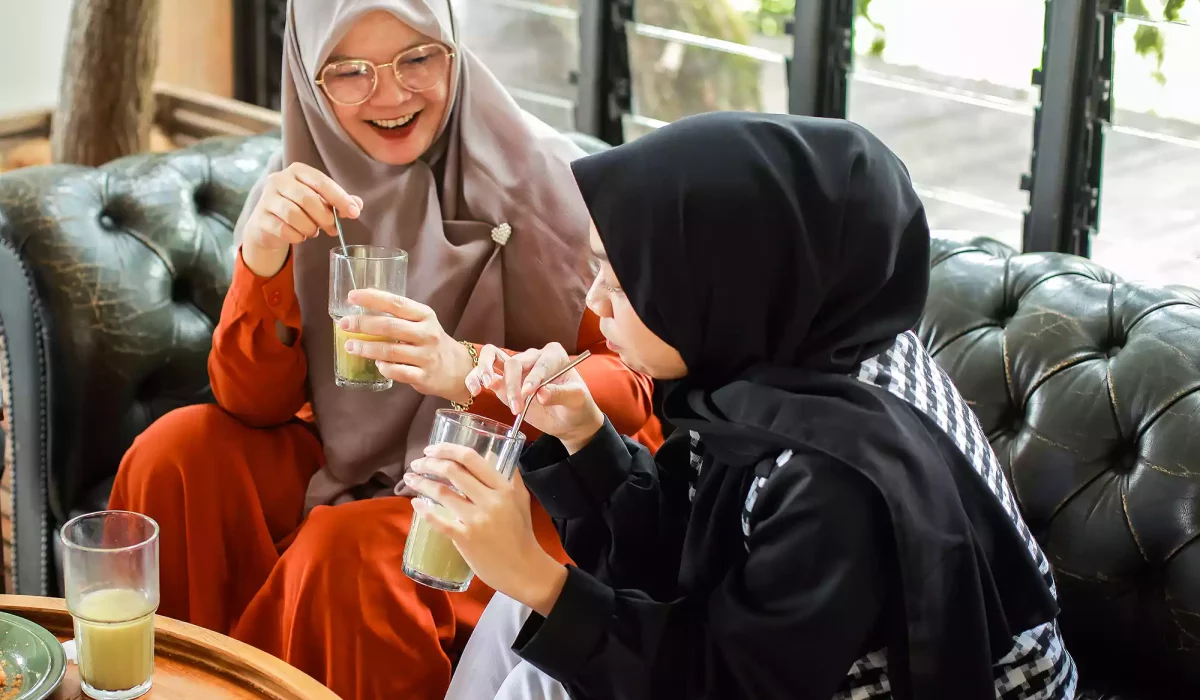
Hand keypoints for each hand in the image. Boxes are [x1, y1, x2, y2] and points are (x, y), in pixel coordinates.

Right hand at [241, 162, 363, 277]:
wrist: (269, 224)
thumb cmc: (300, 209)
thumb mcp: (321, 202)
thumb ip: (339, 202)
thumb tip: (357, 205)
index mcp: (297, 171)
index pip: (322, 182)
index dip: (340, 198)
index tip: (354, 213)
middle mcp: (279, 180)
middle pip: (307, 198)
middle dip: (324, 217)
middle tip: (332, 228)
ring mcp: (266, 198)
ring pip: (294, 215)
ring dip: (310, 228)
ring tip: (313, 231)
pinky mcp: (260, 218)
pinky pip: (283, 229)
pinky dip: (297, 236)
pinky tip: (300, 236)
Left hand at [339, 288, 474, 403]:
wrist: (459, 369)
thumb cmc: (432, 342)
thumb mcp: (422, 323)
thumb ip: (399, 317)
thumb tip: (363, 309)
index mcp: (425, 316)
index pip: (396, 303)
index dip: (373, 298)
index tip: (352, 296)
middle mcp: (427, 334)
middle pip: (390, 326)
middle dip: (363, 324)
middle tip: (344, 324)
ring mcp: (426, 356)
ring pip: (390, 351)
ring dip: (366, 348)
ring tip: (350, 346)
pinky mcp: (424, 376)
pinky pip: (398, 372)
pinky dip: (383, 367)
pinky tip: (376, 364)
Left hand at [404, 443, 567, 615]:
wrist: (523, 569)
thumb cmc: (521, 533)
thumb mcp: (521, 499)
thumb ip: (508, 475)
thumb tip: (492, 454)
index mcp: (504, 488)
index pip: (472, 458)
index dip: (447, 449)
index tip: (432, 448)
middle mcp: (490, 500)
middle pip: (453, 472)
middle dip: (429, 463)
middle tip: (417, 463)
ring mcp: (476, 520)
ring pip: (442, 493)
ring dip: (421, 483)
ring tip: (410, 479)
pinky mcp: (465, 539)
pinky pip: (439, 521)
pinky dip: (424, 510)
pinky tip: (415, 502)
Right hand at [466, 343, 603, 451]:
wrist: (569, 420)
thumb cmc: (576, 407)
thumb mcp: (577, 400)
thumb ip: (561, 394)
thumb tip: (541, 394)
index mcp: (553, 355)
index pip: (540, 363)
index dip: (533, 378)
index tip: (530, 393)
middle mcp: (533, 357)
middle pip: (514, 362)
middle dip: (513, 384)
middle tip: (517, 406)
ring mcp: (516, 369)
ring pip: (492, 357)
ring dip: (486, 370)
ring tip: (487, 385)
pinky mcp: (503, 383)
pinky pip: (484, 374)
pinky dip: (476, 378)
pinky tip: (475, 390)